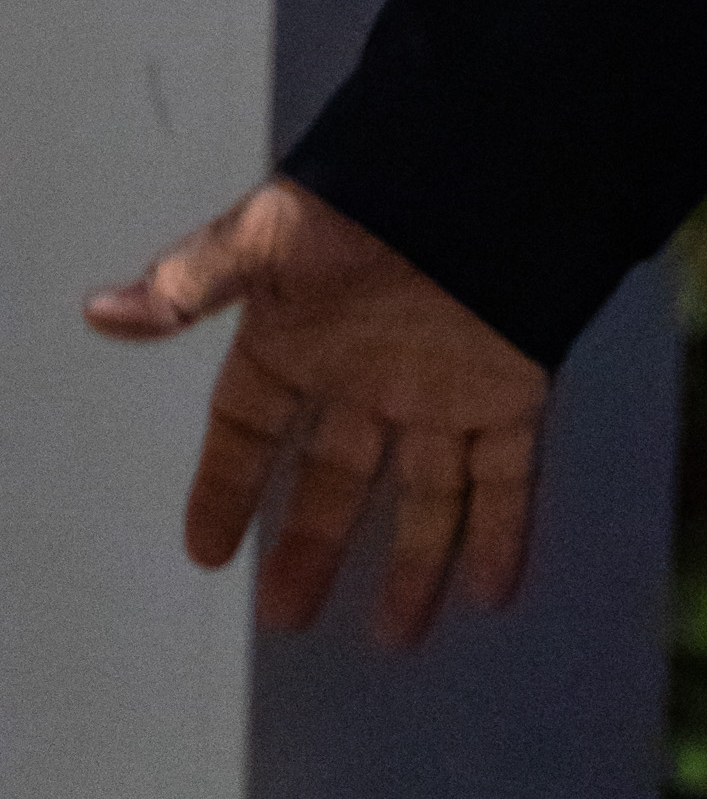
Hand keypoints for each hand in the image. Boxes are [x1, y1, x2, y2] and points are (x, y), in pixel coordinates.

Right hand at [85, 178, 548, 646]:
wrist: (492, 159)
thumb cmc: (372, 198)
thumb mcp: (270, 236)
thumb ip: (193, 283)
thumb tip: (101, 312)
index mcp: (304, 336)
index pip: (252, 428)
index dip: (226, 485)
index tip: (205, 550)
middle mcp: (370, 373)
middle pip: (336, 477)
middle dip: (312, 543)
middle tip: (286, 617)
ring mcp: (442, 384)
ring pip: (426, 493)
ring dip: (415, 563)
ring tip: (395, 638)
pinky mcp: (512, 386)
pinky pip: (506, 473)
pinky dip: (503, 532)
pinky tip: (491, 591)